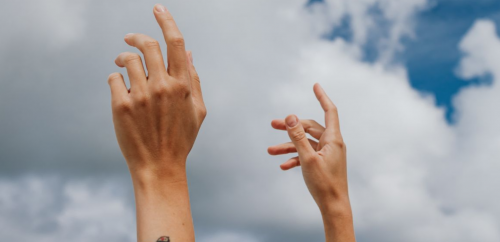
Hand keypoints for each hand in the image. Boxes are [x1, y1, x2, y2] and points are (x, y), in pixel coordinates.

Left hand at [107, 4, 205, 179]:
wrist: (159, 166)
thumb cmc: (181, 138)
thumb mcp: (198, 110)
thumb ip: (194, 80)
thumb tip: (189, 53)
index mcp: (183, 85)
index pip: (175, 42)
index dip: (166, 20)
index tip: (158, 8)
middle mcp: (162, 86)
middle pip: (147, 44)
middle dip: (137, 36)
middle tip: (130, 37)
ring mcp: (140, 96)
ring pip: (127, 59)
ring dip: (123, 58)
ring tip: (122, 66)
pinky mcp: (121, 106)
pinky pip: (113, 79)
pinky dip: (116, 79)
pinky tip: (120, 90)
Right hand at [268, 83, 349, 213]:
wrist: (334, 207)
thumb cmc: (324, 184)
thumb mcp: (307, 159)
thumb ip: (298, 137)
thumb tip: (291, 116)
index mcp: (333, 139)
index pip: (329, 111)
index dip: (322, 97)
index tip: (315, 85)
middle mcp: (331, 144)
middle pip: (310, 127)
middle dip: (290, 126)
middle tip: (272, 124)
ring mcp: (327, 154)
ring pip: (305, 143)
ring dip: (288, 145)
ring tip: (270, 151)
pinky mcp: (322, 163)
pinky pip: (306, 155)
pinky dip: (294, 158)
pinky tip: (282, 166)